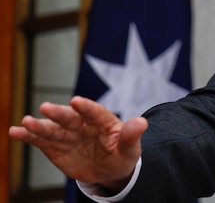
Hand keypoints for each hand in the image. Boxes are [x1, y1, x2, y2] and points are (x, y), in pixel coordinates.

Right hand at [8, 96, 146, 190]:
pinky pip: (41, 141)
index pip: (95, 112)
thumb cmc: (122, 154)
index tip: (76, 101)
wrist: (109, 168)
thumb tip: (142, 122)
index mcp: (104, 121)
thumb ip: (132, 135)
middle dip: (59, 114)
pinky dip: (28, 137)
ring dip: (39, 126)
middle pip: (70, 118)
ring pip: (53, 129)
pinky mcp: (55, 146)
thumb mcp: (131, 148)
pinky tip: (15, 132)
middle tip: (46, 108)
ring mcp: (68, 135)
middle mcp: (83, 125)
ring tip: (26, 123)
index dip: (86, 107)